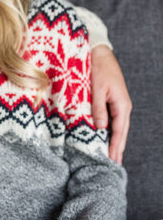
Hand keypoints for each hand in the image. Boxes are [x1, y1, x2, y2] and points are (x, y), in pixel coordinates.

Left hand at [91, 46, 131, 163]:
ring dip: (114, 141)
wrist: (99, 53)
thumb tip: (101, 128)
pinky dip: (110, 131)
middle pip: (121, 132)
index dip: (115, 147)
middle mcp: (122, 106)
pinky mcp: (111, 101)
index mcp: (122, 105)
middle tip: (113, 165)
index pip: (119, 131)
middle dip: (118, 149)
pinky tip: (105, 138)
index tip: (113, 161)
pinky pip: (112, 120)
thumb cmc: (97, 69)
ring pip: (117, 127)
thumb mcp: (97, 90)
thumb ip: (98, 109)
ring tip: (111, 156)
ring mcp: (117, 104)